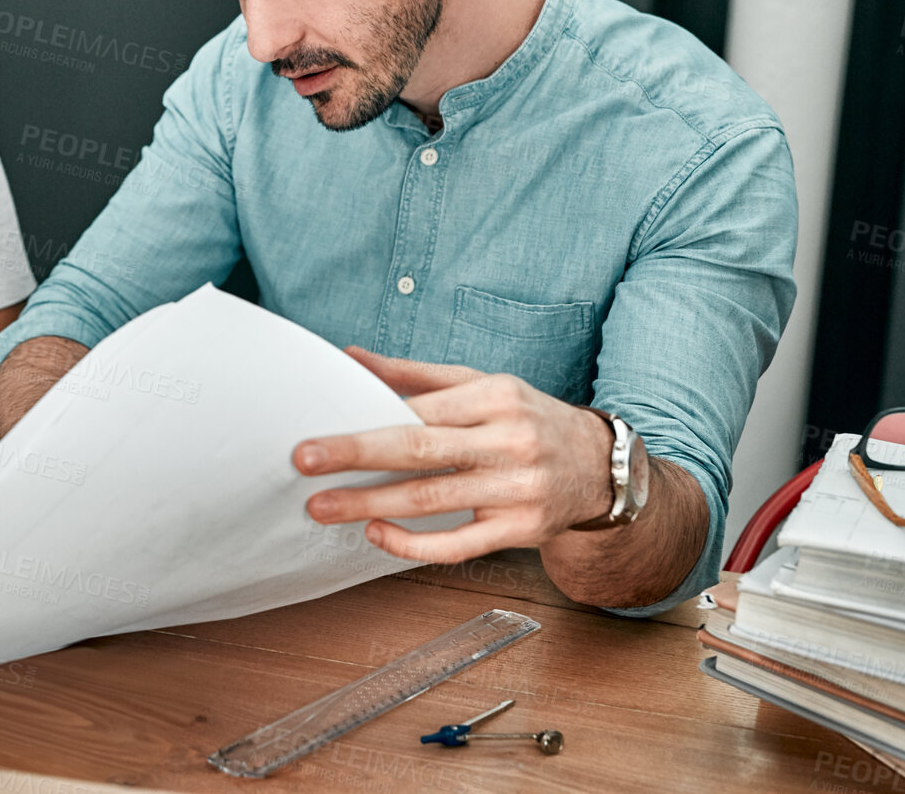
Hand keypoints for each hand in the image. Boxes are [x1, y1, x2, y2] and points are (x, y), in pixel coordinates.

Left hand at [291, 347, 613, 563]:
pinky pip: (459, 545)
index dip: (365, 424)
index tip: (316, 435)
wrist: (599, 467)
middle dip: (357, 458)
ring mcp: (517, 490)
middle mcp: (509, 442)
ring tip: (323, 507)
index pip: (419, 412)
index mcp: (496, 398)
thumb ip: (414, 375)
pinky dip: (413, 544)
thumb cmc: (526, 418)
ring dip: (370, 505)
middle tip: (305, 464)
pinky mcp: (521, 530)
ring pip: (432, 500)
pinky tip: (376, 533)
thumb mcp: (480, 384)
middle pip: (420, 451)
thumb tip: (351, 358)